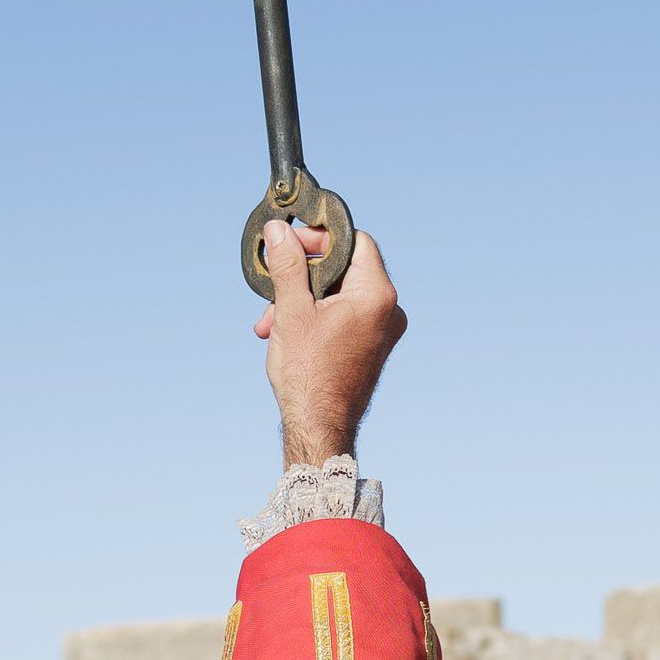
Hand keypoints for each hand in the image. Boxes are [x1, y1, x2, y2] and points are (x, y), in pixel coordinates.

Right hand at [254, 216, 403, 468]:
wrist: (320, 428)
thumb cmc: (309, 375)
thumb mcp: (292, 311)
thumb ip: (288, 265)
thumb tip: (278, 231)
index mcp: (377, 294)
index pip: (355, 241)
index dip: (320, 237)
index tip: (291, 244)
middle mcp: (388, 309)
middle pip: (343, 268)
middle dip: (301, 276)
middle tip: (273, 288)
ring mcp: (382, 330)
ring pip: (338, 294)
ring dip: (301, 300)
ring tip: (271, 322)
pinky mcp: (372, 346)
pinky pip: (343, 316)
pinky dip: (315, 317)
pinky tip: (285, 332)